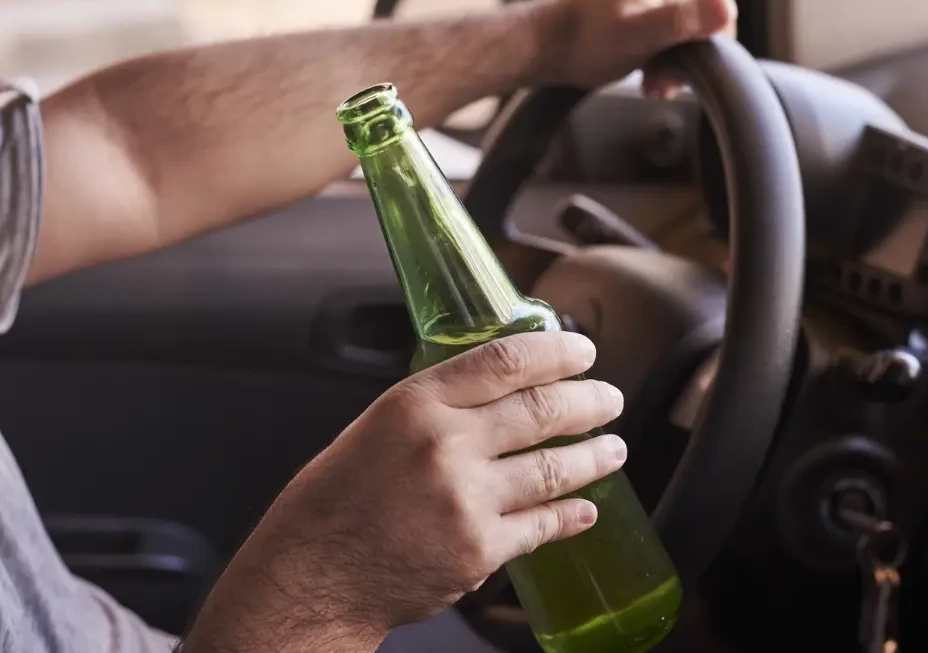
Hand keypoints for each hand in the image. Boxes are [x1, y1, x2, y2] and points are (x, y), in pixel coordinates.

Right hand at [183, 332, 626, 652]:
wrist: (313, 575)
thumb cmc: (335, 501)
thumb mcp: (377, 426)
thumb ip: (437, 408)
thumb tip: (500, 392)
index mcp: (416, 404)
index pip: (505, 360)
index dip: (556, 352)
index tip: (583, 351)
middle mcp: (445, 444)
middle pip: (542, 409)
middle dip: (590, 401)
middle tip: (611, 398)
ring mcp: (466, 499)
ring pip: (554, 468)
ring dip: (594, 457)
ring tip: (613, 450)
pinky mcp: (479, 549)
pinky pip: (542, 525)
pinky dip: (571, 515)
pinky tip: (585, 509)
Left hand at [536, 0, 737, 98]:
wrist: (543, 44)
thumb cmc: (583, 41)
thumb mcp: (636, 35)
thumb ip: (680, 22)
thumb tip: (724, 9)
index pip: (723, 10)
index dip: (710, 47)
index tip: (686, 72)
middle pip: (704, 24)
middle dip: (690, 60)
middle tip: (663, 84)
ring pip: (686, 34)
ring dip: (675, 65)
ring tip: (652, 84)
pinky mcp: (641, 13)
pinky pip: (668, 37)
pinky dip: (662, 60)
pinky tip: (647, 75)